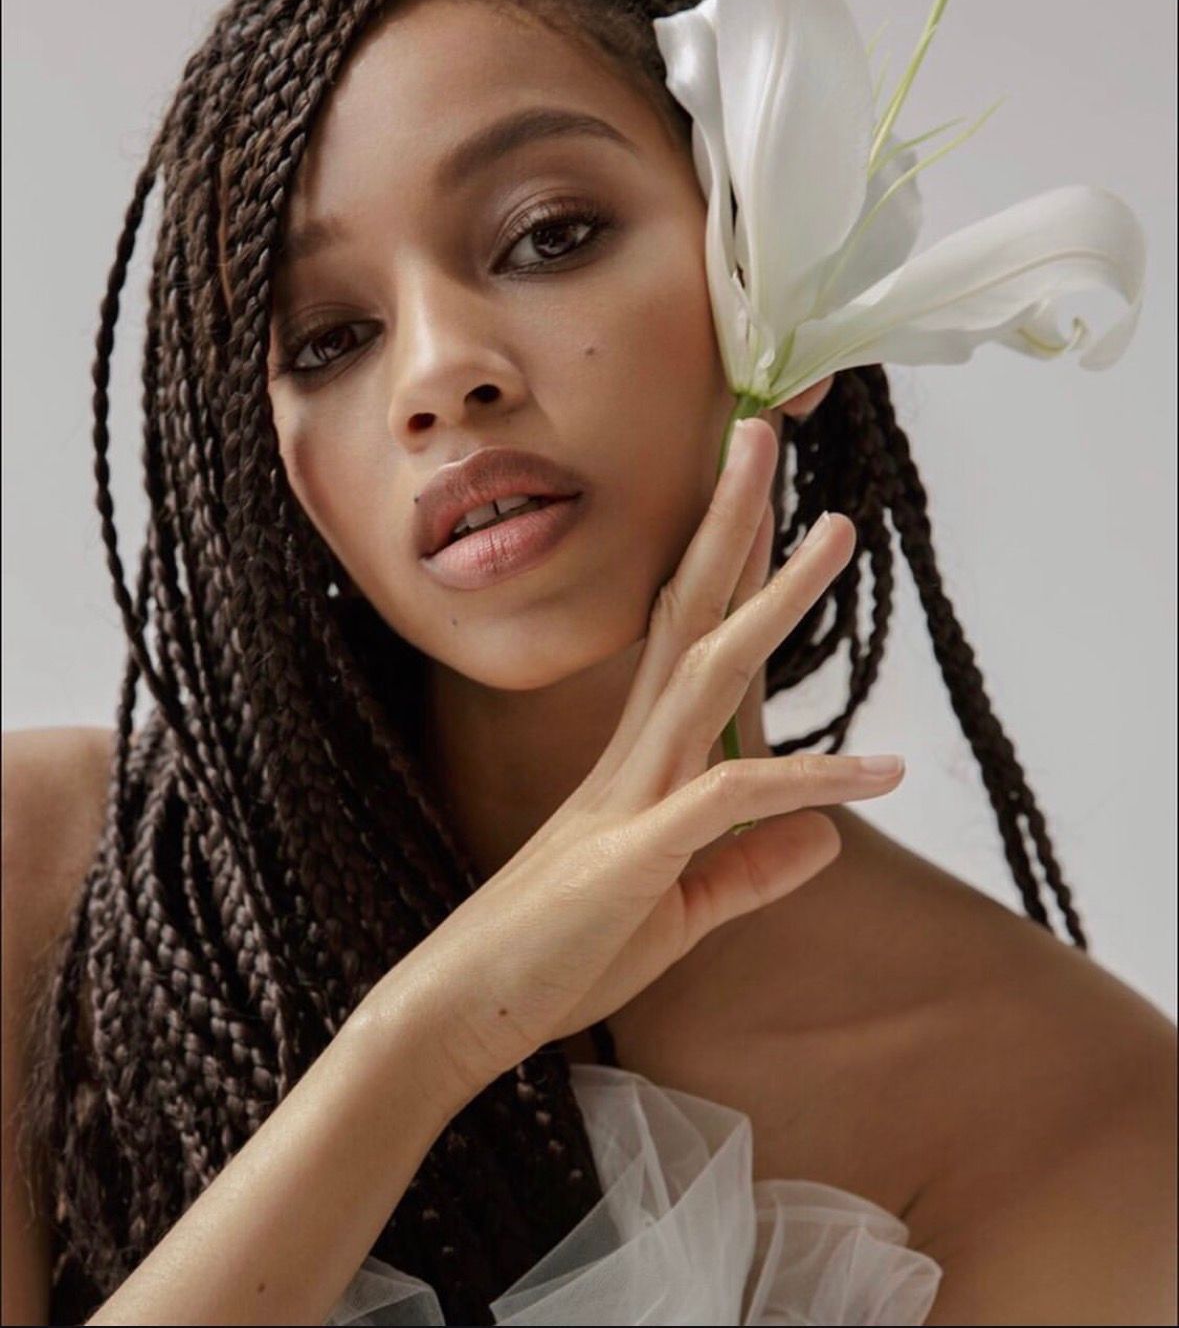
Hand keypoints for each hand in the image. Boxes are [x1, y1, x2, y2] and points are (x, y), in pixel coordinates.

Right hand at [388, 417, 902, 1098]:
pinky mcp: (637, 854)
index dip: (727, 562)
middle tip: (762, 433)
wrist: (462, 1011)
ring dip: (775, 599)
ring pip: (709, 671)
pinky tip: (880, 770)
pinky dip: (809, 779)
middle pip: (689, 614)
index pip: (686, 636)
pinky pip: (731, 799)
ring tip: (836, 531)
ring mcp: (632, 795)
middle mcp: (634, 754)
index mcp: (638, 758)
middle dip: (731, 522)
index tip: (760, 499)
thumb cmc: (557, 958)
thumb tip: (831, 835)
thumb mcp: (681, 913)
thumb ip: (752, 868)